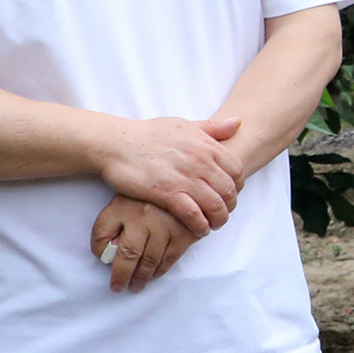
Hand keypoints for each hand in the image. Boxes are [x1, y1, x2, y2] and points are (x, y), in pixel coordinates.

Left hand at [91, 195, 198, 292]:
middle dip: (122, 275)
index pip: (102, 234)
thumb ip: (108, 226)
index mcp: (123, 207)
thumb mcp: (122, 203)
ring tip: (136, 286)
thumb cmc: (148, 198)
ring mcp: (165, 225)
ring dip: (142, 277)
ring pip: (150, 260)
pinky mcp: (184, 232)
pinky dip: (160, 270)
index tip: (104, 264)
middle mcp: (143, 216)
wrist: (184, 185)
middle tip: (119, 287)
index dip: (100, 252)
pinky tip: (154, 275)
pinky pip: (170, 258)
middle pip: (129, 254)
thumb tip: (106, 253)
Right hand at [97, 114, 244, 234]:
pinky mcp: (167, 193)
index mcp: (206, 146)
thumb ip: (211, 127)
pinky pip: (194, 214)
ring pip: (216, 205)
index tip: (229, 194)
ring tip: (213, 225)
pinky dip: (200, 225)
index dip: (237, 186)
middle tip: (222, 214)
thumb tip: (238, 122)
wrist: (116, 143)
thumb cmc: (148, 134)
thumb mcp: (183, 124)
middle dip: (230, 206)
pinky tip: (198, 230)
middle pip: (229, 190)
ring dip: (219, 219)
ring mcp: (185, 177)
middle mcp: (200, 161)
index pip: (237, 170)